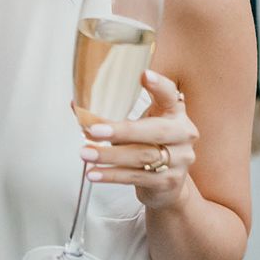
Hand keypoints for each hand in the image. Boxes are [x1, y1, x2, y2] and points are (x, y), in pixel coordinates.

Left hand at [79, 69, 198, 209]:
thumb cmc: (148, 144)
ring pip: (142, 156)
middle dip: (122, 131)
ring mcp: (179, 160)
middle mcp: (182, 134)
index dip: (159, 85)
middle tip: (94, 130)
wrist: (167, 184)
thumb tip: (76, 106)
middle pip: (155, 131)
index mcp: (174, 112)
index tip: (143, 75)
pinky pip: (136, 177)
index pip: (170, 94)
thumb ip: (110, 115)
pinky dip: (112, 175)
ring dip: (109, 155)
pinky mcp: (169, 182)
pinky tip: (94, 173)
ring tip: (86, 153)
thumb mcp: (137, 124)